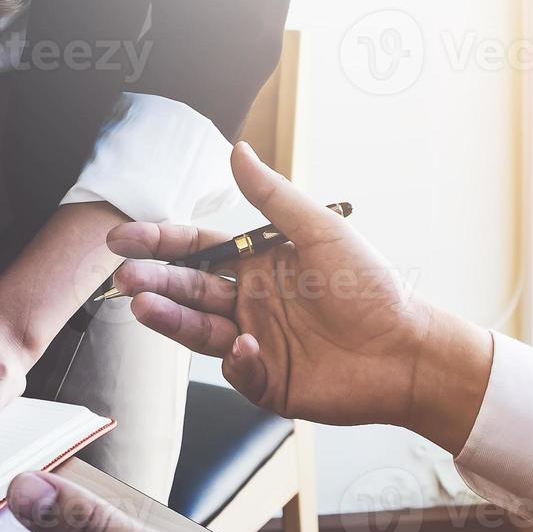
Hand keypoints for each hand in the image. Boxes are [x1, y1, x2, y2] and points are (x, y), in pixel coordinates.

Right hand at [108, 143, 491, 453]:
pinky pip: (237, 370)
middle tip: (124, 277)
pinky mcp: (265, 381)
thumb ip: (274, 196)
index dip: (159, 244)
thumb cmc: (374, 288)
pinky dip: (237, 360)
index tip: (124, 239)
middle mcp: (248, 302)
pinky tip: (245, 346)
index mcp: (258, 265)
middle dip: (153, 281)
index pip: (196, 250)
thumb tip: (238, 150)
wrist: (408, 351)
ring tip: (142, 306)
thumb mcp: (323, 232)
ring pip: (198, 329)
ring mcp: (253, 342)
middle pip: (188, 290)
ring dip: (170, 318)